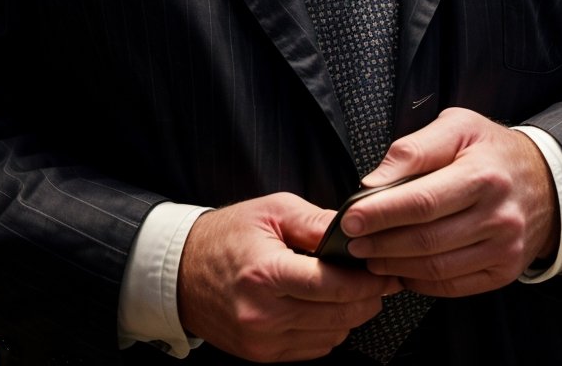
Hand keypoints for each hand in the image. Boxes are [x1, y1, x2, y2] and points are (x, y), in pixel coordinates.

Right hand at [177, 194, 399, 360]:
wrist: (180, 272)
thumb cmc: (225, 236)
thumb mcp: (270, 210)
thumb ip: (314, 221)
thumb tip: (353, 232)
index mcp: (265, 273)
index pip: (330, 285)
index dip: (365, 280)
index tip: (381, 270)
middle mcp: (263, 314)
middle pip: (336, 315)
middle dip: (366, 298)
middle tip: (377, 280)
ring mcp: (262, 340)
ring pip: (330, 335)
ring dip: (349, 315)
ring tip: (351, 290)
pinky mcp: (262, 354)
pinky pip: (313, 349)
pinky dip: (329, 329)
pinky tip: (326, 307)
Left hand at [338, 109, 560, 297]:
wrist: (544, 181)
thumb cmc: (491, 150)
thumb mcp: (457, 127)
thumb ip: (414, 149)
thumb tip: (373, 181)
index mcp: (483, 175)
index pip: (422, 201)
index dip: (381, 213)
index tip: (351, 219)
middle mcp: (497, 216)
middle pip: (426, 240)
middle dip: (381, 243)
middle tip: (352, 242)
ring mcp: (504, 249)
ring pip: (436, 268)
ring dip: (395, 266)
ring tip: (369, 257)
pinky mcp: (503, 271)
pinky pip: (453, 285)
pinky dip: (420, 282)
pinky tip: (400, 270)